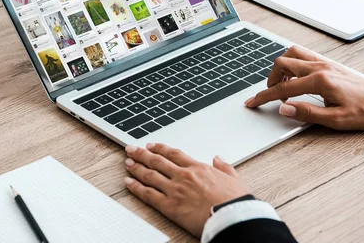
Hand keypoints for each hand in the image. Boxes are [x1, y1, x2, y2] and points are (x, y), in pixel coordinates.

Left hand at [124, 143, 249, 236]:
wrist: (233, 218)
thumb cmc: (236, 202)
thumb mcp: (235, 179)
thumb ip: (224, 167)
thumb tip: (218, 158)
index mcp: (198, 168)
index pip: (173, 154)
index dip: (160, 148)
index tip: (151, 145)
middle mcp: (183, 176)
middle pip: (157, 161)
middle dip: (142, 154)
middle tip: (131, 149)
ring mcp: (175, 190)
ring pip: (150, 175)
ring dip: (136, 167)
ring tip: (127, 163)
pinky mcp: (170, 206)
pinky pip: (148, 194)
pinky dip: (136, 187)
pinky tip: (128, 182)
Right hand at [245, 45, 363, 129]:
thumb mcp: (335, 120)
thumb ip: (307, 113)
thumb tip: (283, 109)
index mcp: (320, 81)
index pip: (283, 89)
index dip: (264, 97)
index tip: (252, 102)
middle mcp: (320, 67)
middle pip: (282, 64)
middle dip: (270, 79)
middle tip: (269, 94)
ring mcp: (325, 63)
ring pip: (292, 54)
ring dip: (281, 67)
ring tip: (281, 84)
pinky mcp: (329, 63)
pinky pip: (303, 55)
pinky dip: (292, 63)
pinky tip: (295, 77)